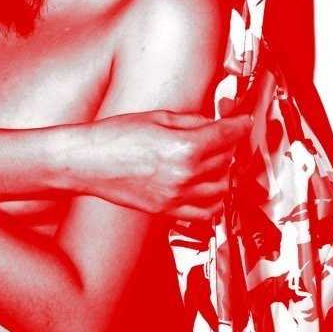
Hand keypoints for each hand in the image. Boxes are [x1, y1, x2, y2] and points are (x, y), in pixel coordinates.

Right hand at [86, 110, 253, 221]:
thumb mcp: (158, 117)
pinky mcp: (166, 211)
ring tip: (214, 161)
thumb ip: (192, 121)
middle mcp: (184, 175)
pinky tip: (208, 190)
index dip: (241, 124)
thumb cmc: (114, 137)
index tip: (245, 121)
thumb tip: (212, 123)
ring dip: (223, 173)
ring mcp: (176, 197)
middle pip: (226, 160)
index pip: (228, 135)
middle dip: (228, 145)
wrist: (87, 162)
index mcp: (184, 147)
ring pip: (221, 187)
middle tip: (221, 135)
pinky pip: (204, 213)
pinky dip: (213, 202)